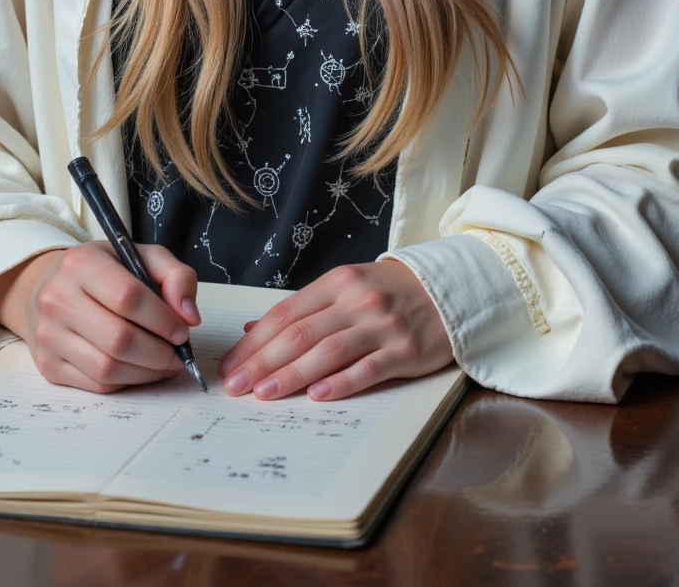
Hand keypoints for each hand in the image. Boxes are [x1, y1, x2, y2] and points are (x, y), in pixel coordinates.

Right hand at [0, 241, 200, 393]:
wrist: (46, 286)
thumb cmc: (103, 272)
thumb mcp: (140, 256)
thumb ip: (176, 276)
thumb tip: (190, 316)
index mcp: (81, 264)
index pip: (128, 297)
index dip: (163, 320)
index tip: (183, 331)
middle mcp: (58, 299)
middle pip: (119, 339)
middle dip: (159, 353)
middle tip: (178, 354)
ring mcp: (49, 335)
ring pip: (108, 368)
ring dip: (146, 372)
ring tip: (163, 363)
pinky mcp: (48, 365)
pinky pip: (97, 384)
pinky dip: (127, 382)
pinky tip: (139, 369)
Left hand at [217, 259, 452, 401]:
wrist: (448, 290)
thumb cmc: (389, 292)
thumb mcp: (346, 288)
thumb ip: (304, 310)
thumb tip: (255, 330)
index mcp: (337, 283)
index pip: (285, 313)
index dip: (254, 341)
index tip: (230, 364)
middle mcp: (357, 300)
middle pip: (301, 333)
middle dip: (262, 362)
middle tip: (235, 386)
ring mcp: (382, 325)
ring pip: (328, 351)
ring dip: (291, 375)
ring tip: (264, 394)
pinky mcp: (405, 350)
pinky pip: (368, 368)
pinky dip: (341, 382)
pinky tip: (317, 396)